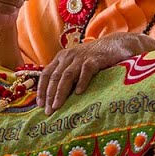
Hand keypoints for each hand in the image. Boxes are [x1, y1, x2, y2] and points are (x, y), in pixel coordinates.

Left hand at [36, 34, 154, 114]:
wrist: (115, 45)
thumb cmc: (94, 59)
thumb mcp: (76, 65)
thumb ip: (67, 76)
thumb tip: (55, 98)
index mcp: (61, 58)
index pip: (46, 74)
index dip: (41, 89)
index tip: (39, 105)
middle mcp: (68, 56)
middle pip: (55, 77)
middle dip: (50, 95)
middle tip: (48, 111)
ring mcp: (81, 57)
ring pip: (67, 75)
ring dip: (61, 92)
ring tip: (57, 106)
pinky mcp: (95, 59)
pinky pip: (86, 70)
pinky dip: (82, 81)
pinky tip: (79, 93)